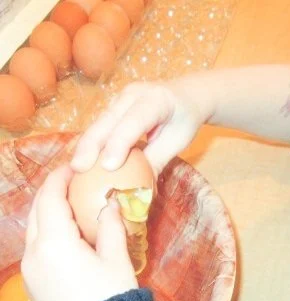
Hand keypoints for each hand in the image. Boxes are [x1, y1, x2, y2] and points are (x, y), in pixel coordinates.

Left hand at [21, 165, 137, 300]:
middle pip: (36, 212)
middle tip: (72, 184)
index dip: (59, 179)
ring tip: (71, 208)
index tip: (72, 167)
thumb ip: (111, 228)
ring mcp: (30, 273)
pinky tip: (67, 237)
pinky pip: (35, 250)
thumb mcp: (117, 261)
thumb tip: (110, 205)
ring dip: (48, 214)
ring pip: (33, 231)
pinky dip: (47, 234)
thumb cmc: (112, 300)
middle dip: (51, 194)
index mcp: (55, 244)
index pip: (50, 199)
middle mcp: (34, 255)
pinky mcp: (33, 287)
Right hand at [70, 79, 209, 175]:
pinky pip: (100, 124)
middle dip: (91, 144)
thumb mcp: (177, 141)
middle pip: (108, 119)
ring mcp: (121, 97)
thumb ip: (157, 161)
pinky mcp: (114, 105)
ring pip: (100, 121)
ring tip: (75, 167)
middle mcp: (134, 94)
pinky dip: (90, 141)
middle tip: (78, 169)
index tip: (108, 166)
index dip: (119, 143)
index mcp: (156, 100)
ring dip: (86, 145)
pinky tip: (82, 158)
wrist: (187, 95)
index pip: (134, 122)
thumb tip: (140, 190)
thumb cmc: (185, 119)